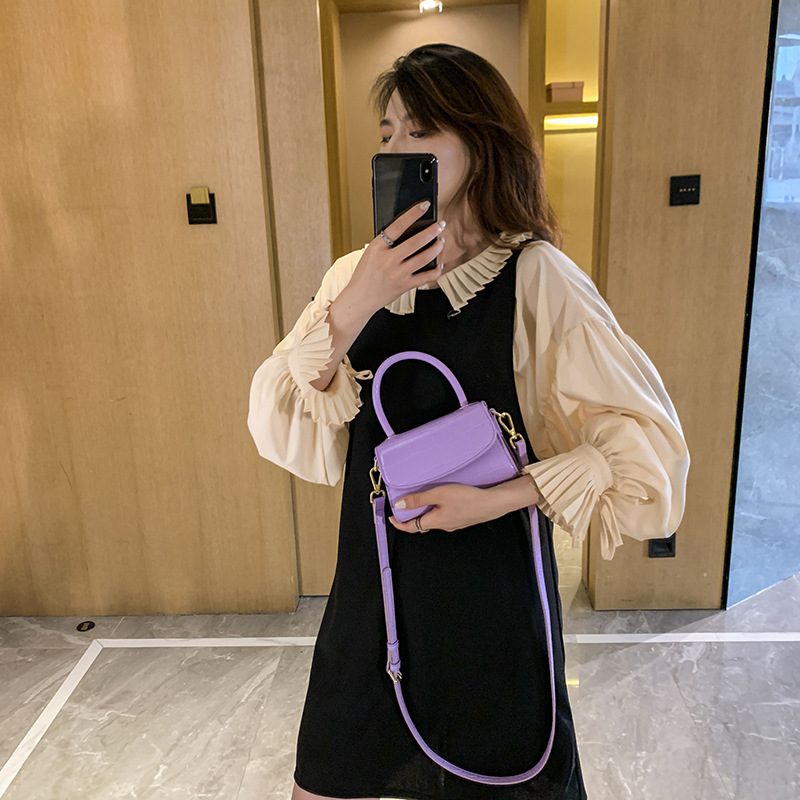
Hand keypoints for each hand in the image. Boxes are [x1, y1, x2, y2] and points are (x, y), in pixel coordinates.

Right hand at [341, 201, 445, 315]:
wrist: (358, 299)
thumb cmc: (364, 275)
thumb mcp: (370, 253)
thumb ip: (387, 243)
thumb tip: (409, 231)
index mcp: (377, 248)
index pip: (398, 225)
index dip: (413, 213)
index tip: (424, 205)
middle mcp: (388, 260)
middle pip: (416, 242)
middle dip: (432, 231)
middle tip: (440, 224)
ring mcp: (397, 274)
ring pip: (424, 258)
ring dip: (436, 247)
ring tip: (441, 241)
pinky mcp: (404, 286)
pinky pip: (426, 277)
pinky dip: (436, 270)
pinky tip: (440, 264)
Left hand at [389, 476, 542, 533]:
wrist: (493, 503)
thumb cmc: (467, 499)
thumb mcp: (438, 495)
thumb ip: (418, 499)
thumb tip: (399, 505)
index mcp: (435, 522)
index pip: (411, 527)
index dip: (399, 523)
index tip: (392, 518)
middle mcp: (443, 526)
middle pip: (423, 523)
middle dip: (412, 515)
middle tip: (405, 504)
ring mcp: (454, 523)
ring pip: (435, 519)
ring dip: (426, 511)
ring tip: (422, 498)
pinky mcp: (463, 518)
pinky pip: (445, 516)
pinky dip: (438, 509)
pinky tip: (443, 499)